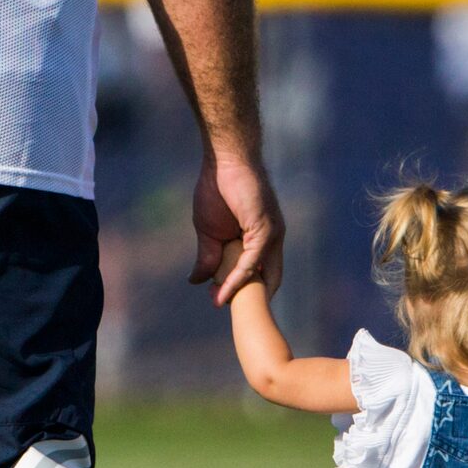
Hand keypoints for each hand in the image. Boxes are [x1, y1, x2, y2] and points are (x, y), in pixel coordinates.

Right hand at [191, 152, 282, 305]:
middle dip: (246, 298)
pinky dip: (236, 279)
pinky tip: (221, 291)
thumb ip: (207, 257)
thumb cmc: (217, 190)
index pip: (258, 274)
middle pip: (266, 280)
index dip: (241, 290)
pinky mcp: (265, 229)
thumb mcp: (208, 231)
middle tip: (221, 307)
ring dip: (239, 293)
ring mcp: (271, 235)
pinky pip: (251, 262)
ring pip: (258, 274)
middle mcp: (272, 240)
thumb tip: (196, 281)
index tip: (218, 300)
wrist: (224, 161)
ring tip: (219, 304)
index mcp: (261, 240)